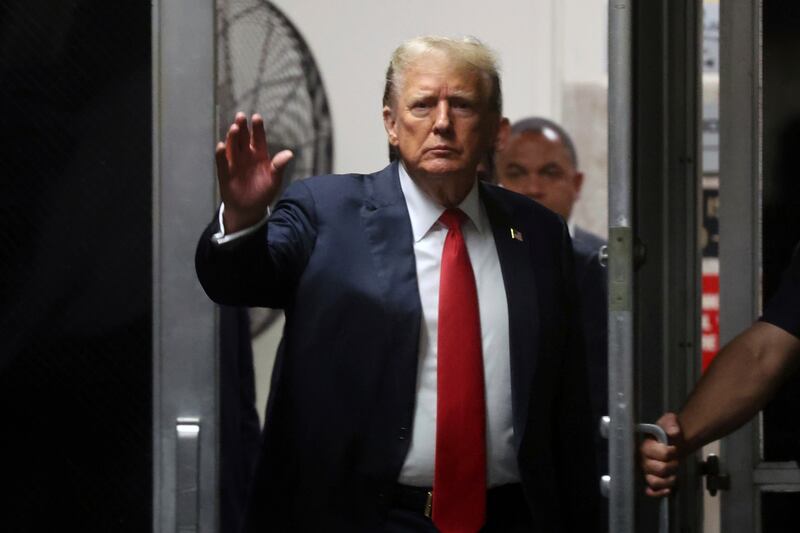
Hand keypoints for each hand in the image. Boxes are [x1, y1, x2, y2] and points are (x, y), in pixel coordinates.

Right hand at [215, 112, 293, 232]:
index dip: (257, 128)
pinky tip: (221, 146)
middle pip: (242, 138)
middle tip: (241, 116)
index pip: (258, 138)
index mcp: (259, 154)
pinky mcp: (225, 172)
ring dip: (232, 137)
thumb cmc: (263, 192)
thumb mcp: (275, 180)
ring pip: (232, 147)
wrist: (250, 209)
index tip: (256, 117)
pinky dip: (221, 154)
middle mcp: (245, 155)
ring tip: (234, 128)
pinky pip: (222, 162)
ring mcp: (234, 162)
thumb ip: (279, 166)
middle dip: (242, 127)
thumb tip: (290, 154)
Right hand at [639, 412, 682, 496]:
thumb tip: (674, 432)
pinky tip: (668, 490)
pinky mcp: (651, 479)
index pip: (658, 453)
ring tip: (674, 475)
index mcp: (645, 446)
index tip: (674, 448)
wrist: (672, 440)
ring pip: (653, 481)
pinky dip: (659, 492)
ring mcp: (646, 471)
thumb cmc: (667, 430)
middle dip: (671, 466)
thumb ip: (671, 423)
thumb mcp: (670, 421)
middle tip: (676, 460)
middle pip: (658, 469)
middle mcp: (643, 460)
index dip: (670, 452)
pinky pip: (651, 490)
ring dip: (667, 480)